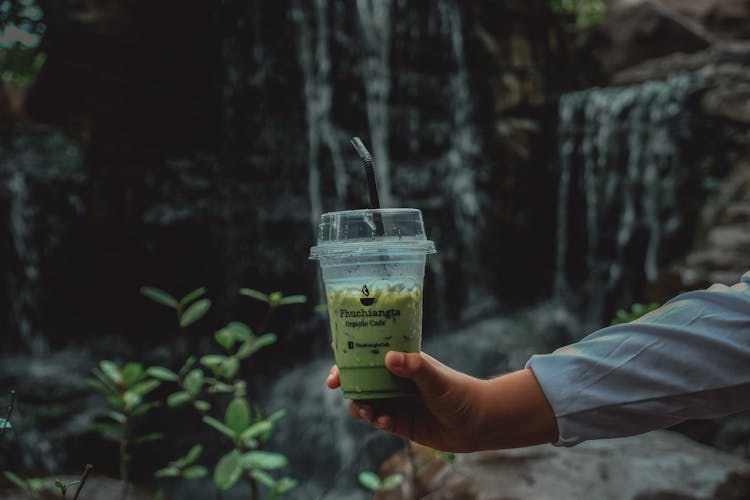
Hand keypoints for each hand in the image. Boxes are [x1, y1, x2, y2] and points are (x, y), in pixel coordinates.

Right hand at [327, 351, 557, 452]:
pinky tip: (386, 421)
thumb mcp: (436, 377)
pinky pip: (378, 420)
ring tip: (367, 410)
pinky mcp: (399, 422)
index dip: (351, 350)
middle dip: (346, 380)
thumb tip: (389, 357)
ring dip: (359, 404)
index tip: (335, 351)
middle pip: (361, 377)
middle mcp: (395, 380)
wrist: (477, 423)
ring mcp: (396, 401)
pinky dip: (377, 420)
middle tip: (334, 384)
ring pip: (365, 400)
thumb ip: (414, 367)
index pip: (371, 351)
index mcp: (402, 361)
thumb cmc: (459, 392)